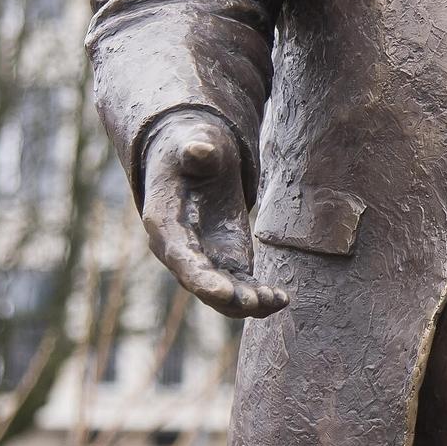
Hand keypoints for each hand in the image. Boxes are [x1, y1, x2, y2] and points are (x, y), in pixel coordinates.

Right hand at [140, 109, 288, 319]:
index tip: (220, 292)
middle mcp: (179, 250)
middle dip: (226, 296)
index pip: (180, 255)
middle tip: (255, 303)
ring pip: (221, 294)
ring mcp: (202, 260)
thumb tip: (199, 149)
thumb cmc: (191, 147)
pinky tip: (282, 298)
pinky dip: (259, 297)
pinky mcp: (226, 262)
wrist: (194, 157)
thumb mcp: (193, 142)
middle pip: (200, 283)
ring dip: (247, 302)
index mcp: (164, 223)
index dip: (199, 276)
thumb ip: (196, 148)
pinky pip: (240, 288)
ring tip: (277, 300)